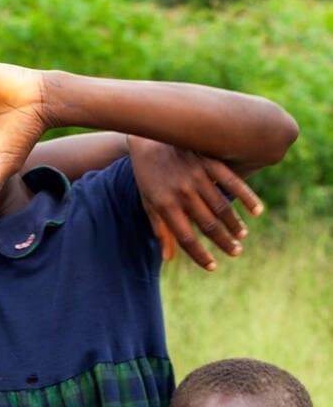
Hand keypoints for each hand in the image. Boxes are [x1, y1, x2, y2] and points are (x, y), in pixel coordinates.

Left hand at [127, 138, 262, 270]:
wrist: (150, 139)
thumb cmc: (148, 176)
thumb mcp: (148, 203)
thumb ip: (160, 229)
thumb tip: (169, 258)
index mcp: (165, 206)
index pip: (186, 238)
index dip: (200, 255)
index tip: (212, 266)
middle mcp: (182, 193)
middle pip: (208, 225)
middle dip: (224, 242)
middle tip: (235, 252)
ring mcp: (197, 177)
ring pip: (222, 207)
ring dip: (235, 225)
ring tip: (242, 236)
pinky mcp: (209, 162)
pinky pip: (233, 183)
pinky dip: (247, 198)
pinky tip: (257, 211)